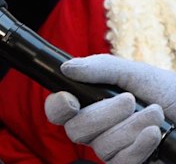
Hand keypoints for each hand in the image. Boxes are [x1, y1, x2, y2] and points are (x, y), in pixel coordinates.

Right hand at [43, 54, 175, 163]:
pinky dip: (138, 145)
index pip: (58, 111)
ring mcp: (114, 148)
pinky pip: (121, 161)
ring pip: (101, 146)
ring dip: (130, 128)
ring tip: (154, 114)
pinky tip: (153, 134)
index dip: (57, 107)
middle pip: (75, 130)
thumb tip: (67, 68)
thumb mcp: (135, 73)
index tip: (71, 101)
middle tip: (129, 101)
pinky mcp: (130, 163)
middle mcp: (98, 128)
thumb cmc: (169, 93)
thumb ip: (101, 68)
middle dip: (103, 114)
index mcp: (93, 103)